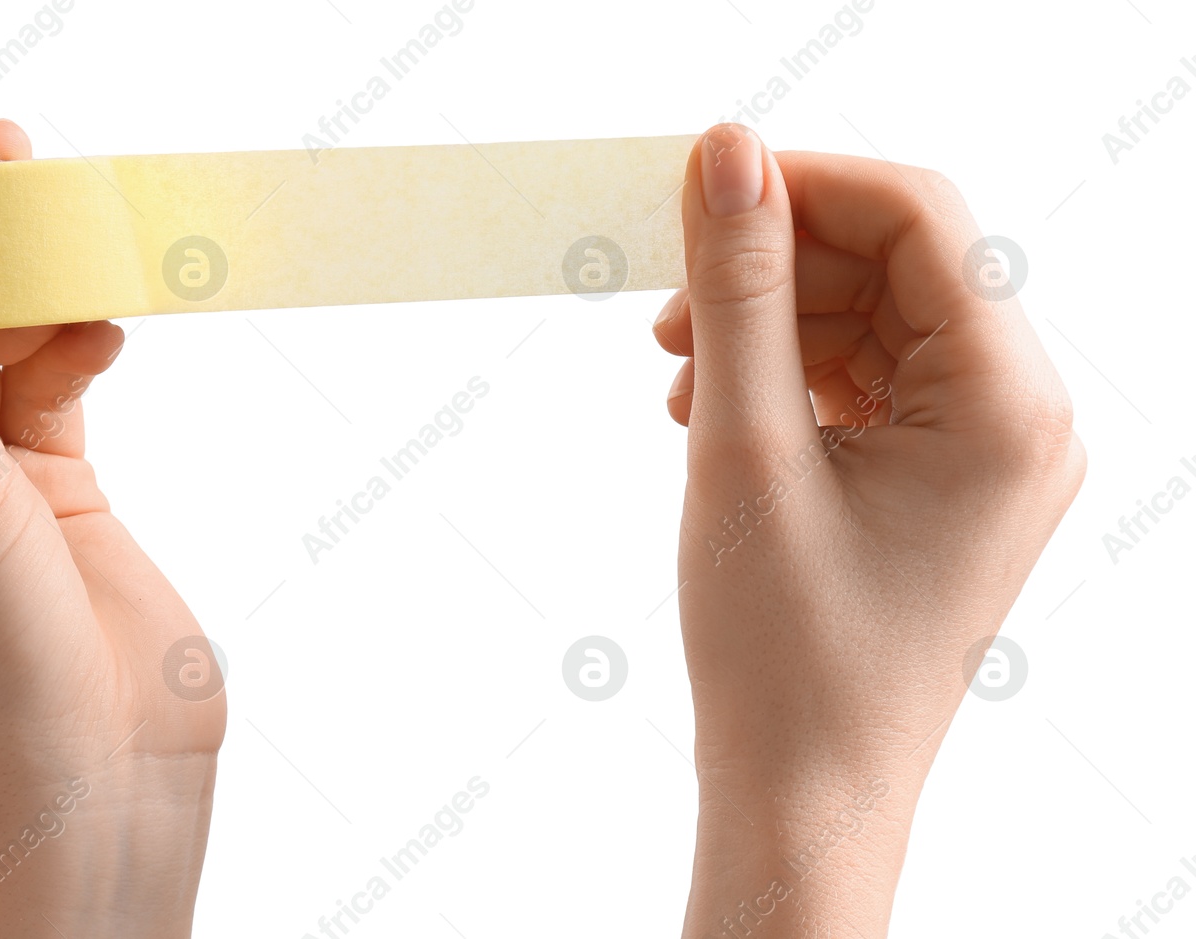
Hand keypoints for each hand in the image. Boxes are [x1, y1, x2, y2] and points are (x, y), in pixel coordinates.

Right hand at [653, 124, 1083, 934]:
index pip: (919, 216)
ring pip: (872, 317)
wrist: (804, 793)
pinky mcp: (941, 478)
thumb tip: (729, 152)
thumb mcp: (746, 449)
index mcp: (1008, 402)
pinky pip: (868, 379)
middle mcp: (1020, 415)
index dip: (803, 183)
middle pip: (896, 262)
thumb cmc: (787, 656)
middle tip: (670, 307)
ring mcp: (984, 450)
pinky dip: (787, 374)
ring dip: (769, 322)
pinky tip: (713, 408)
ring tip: (682, 377)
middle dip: (774, 264)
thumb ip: (738, 289)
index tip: (698, 189)